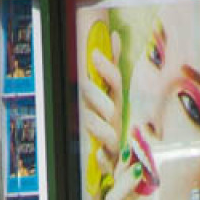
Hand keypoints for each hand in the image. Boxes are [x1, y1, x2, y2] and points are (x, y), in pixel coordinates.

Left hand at [79, 26, 122, 180]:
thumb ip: (109, 69)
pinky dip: (103, 159)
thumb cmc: (107, 126)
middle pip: (111, 106)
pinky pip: (108, 162)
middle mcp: (117, 123)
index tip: (93, 53)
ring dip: (98, 125)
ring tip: (85, 117)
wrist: (116, 165)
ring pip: (109, 134)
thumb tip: (114, 35)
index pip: (116, 83)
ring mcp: (114, 143)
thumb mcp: (107, 98)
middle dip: (97, 95)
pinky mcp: (109, 164)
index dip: (107, 68)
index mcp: (115, 106)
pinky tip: (96, 154)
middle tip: (83, 84)